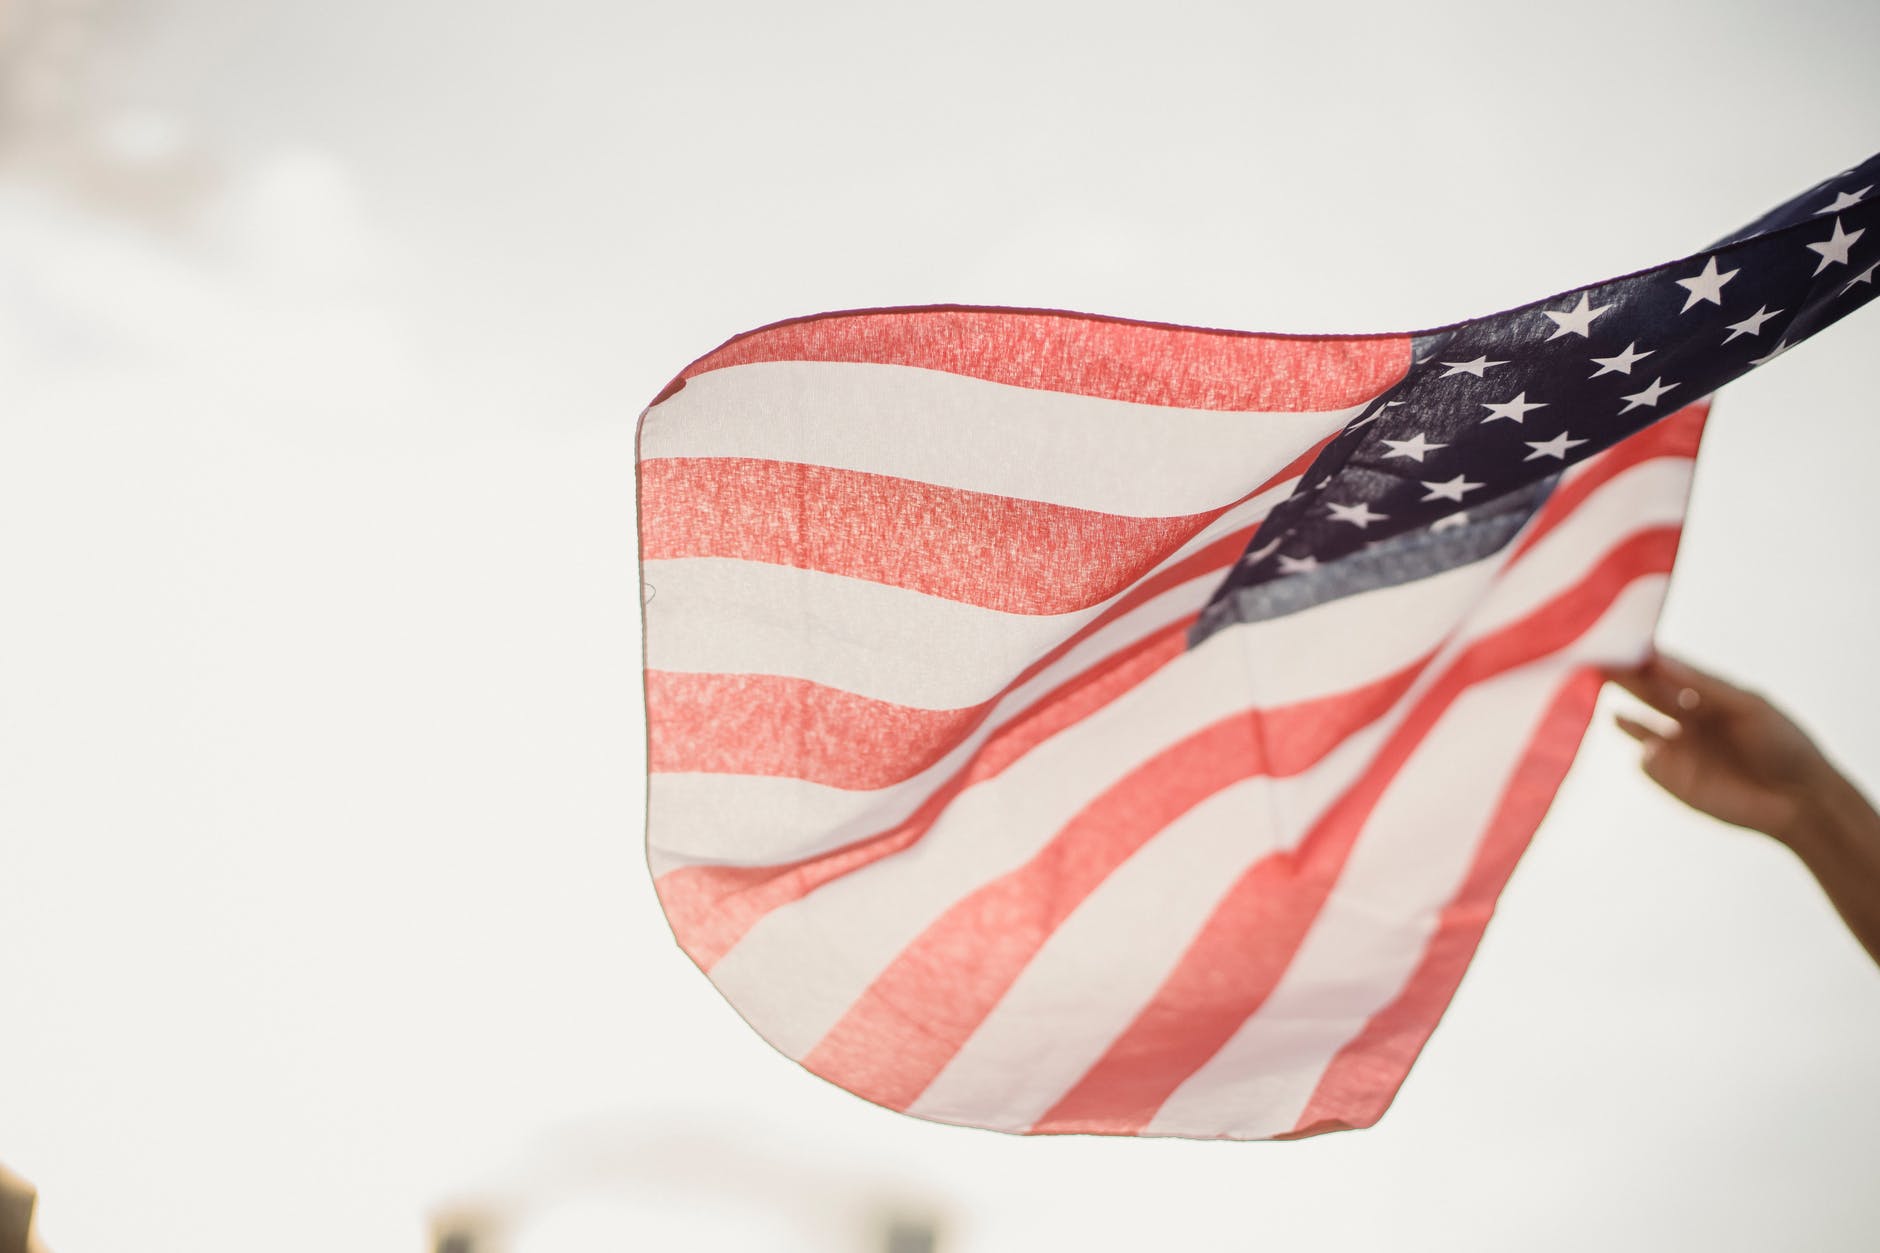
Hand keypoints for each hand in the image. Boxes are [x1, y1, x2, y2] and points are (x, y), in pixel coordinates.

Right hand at [1605, 651, 1832, 845]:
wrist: (1801, 801)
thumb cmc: (1782, 744)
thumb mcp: (1747, 704)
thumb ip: (1702, 683)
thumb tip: (1656, 658)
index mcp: (1705, 695)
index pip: (1666, 670)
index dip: (1643, 657)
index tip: (1620, 642)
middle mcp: (1686, 719)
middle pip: (1645, 694)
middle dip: (1622, 679)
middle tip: (1596, 663)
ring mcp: (1677, 750)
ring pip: (1638, 728)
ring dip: (1623, 717)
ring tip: (1602, 702)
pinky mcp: (1674, 781)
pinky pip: (1647, 763)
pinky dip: (1646, 754)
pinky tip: (1653, 748)